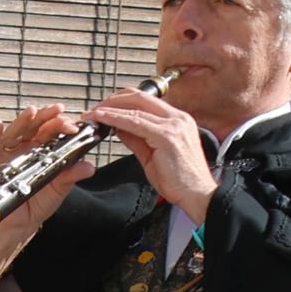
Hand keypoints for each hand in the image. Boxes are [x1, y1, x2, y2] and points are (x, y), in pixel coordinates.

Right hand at [0, 105, 89, 283]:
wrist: (19, 224)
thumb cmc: (38, 204)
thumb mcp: (60, 189)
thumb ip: (72, 176)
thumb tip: (89, 166)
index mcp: (44, 151)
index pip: (52, 131)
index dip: (61, 125)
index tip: (71, 125)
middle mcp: (26, 149)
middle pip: (34, 126)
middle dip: (45, 116)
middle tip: (56, 110)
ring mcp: (8, 155)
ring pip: (14, 132)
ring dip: (22, 121)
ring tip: (31, 112)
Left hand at [90, 84, 217, 223]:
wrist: (198, 193)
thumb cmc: (178, 179)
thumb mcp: (152, 154)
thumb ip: (137, 139)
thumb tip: (118, 128)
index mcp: (177, 120)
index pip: (146, 100)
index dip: (122, 100)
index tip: (104, 107)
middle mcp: (178, 118)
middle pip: (141, 97)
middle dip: (113, 100)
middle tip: (94, 109)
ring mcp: (174, 125)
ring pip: (136, 108)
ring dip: (110, 109)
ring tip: (92, 114)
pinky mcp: (168, 136)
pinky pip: (136, 122)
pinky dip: (116, 118)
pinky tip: (102, 119)